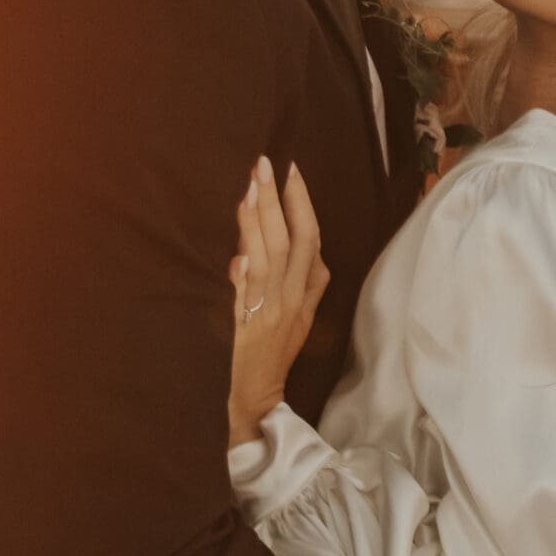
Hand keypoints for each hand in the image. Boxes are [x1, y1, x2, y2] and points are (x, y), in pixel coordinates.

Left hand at [227, 157, 329, 447]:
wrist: (260, 392)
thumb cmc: (271, 352)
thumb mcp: (287, 313)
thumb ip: (278, 282)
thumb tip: (256, 253)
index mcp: (309, 292)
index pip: (313, 240)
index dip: (303, 205)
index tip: (292, 173)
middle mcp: (298, 296)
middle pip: (296, 239)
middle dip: (282, 198)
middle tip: (269, 163)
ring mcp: (278, 307)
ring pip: (274, 252)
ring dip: (262, 215)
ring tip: (254, 182)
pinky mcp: (257, 319)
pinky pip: (253, 281)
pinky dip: (249, 253)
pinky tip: (242, 231)